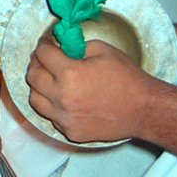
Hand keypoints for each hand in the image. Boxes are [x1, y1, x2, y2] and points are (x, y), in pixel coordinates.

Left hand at [26, 37, 152, 142]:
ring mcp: (65, 118)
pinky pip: (51, 117)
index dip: (43, 45)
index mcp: (69, 73)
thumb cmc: (127, 78)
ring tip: (48, 79)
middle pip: (32, 77)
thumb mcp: (102, 50)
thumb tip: (61, 47)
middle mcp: (62, 97)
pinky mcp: (71, 132)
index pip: (42, 54)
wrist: (144, 110)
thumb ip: (76, 47)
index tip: (46, 43)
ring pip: (35, 100)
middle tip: (44, 59)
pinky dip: (52, 106)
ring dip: (39, 86)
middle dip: (36, 63)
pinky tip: (62, 98)